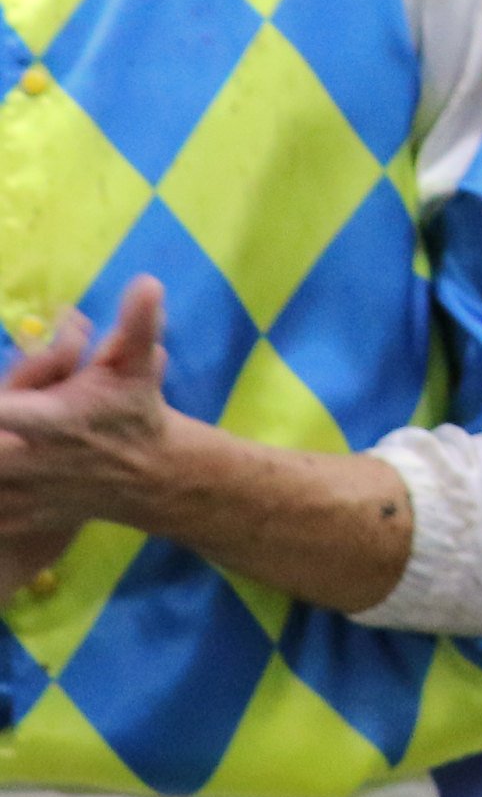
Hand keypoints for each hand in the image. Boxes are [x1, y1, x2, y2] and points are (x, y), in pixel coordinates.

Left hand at [0, 280, 176, 576]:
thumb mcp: (138, 366)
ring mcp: (27, 493)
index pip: (3, 412)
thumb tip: (147, 281)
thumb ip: (137, 325)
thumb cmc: (134, 413)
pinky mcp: (22, 515)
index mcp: (55, 420)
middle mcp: (36, 459)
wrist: (151, 475)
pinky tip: (1, 480)